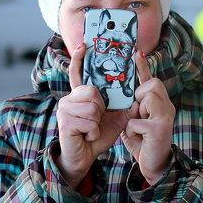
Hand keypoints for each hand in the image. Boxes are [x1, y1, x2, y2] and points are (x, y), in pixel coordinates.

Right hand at [55, 44, 130, 188]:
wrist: (82, 158)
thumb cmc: (95, 136)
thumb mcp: (115, 120)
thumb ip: (124, 106)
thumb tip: (138, 95)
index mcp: (80, 95)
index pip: (77, 73)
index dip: (79, 59)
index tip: (83, 45)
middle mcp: (69, 99)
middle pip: (93, 91)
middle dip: (101, 108)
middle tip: (96, 120)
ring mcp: (64, 109)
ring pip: (92, 107)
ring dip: (97, 123)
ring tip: (91, 130)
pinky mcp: (64, 122)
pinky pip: (89, 121)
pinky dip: (93, 132)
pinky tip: (87, 136)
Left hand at [121, 52, 174, 184]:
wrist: (155, 165)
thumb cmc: (143, 141)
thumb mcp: (134, 120)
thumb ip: (131, 106)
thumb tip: (122, 93)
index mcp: (160, 103)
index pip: (151, 80)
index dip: (143, 67)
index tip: (137, 52)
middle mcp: (167, 106)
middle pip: (151, 85)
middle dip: (140, 97)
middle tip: (139, 114)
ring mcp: (165, 116)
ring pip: (145, 99)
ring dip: (136, 114)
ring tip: (139, 126)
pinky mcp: (160, 128)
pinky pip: (137, 120)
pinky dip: (132, 131)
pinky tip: (139, 138)